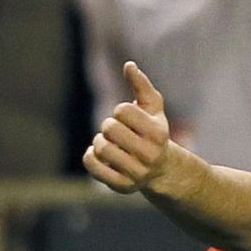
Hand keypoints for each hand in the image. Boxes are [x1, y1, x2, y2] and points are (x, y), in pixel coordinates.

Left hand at [84, 62, 173, 193]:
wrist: (161, 169)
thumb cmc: (153, 131)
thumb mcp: (153, 107)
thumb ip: (141, 85)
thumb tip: (128, 65)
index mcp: (158, 133)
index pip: (122, 111)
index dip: (120, 111)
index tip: (128, 119)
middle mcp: (149, 155)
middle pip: (110, 128)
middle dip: (109, 125)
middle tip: (115, 131)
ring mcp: (136, 173)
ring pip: (100, 147)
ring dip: (99, 141)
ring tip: (107, 143)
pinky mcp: (122, 186)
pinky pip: (92, 165)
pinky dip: (90, 156)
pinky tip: (98, 155)